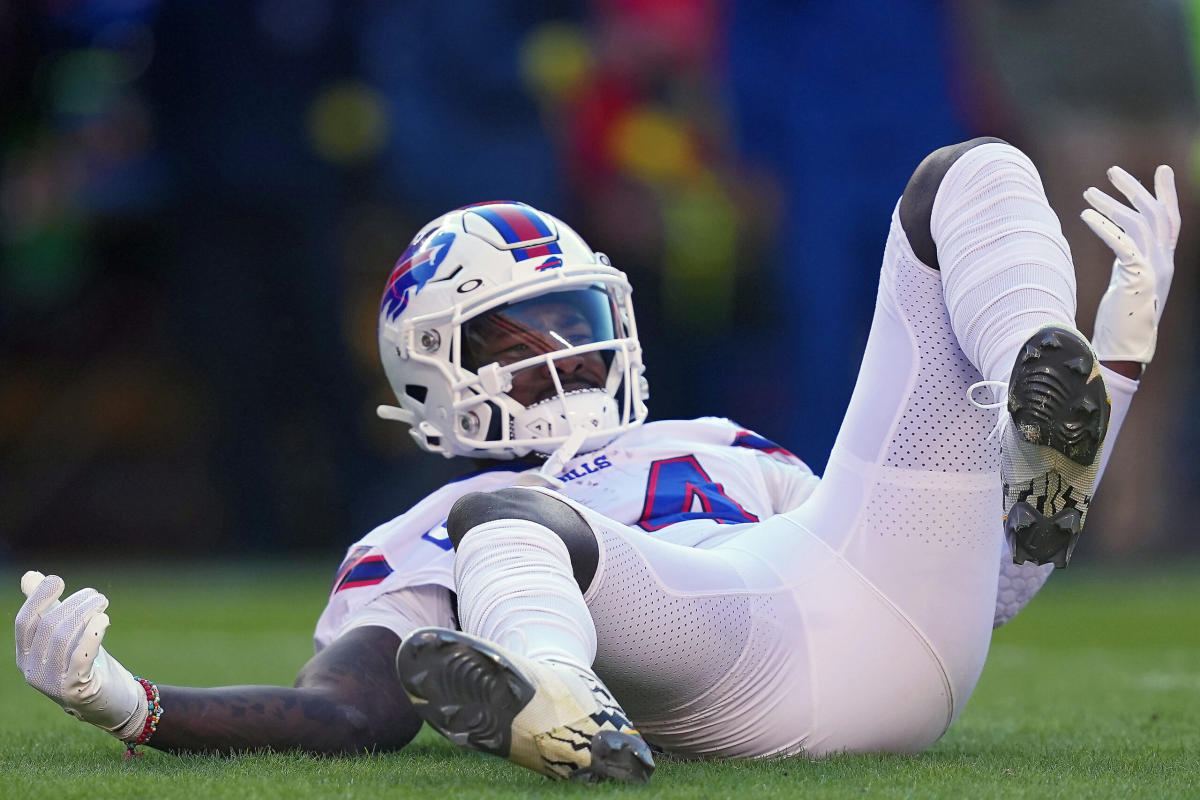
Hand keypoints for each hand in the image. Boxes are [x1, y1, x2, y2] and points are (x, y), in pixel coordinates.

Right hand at [15, 572, 145, 740]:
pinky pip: (79, 659)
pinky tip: (104, 620)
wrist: (112, 700)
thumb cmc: (88, 663)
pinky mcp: (75, 691)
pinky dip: (91, 635)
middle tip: (97, 597)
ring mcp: (51, 684)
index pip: (25, 621)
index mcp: (27, 655)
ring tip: (103, 603)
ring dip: (86, 613)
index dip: (38, 598)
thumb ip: (48, 608)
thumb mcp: (67, 634)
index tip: (58, 580)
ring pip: (63, 638)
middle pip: (49, 626)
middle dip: (74, 604)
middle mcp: (33, 670)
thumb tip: (30, 576)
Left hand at [1081, 164, 1179, 365]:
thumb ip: (1129, 257)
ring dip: (1111, 205)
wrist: (1124, 350)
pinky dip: (1104, 227)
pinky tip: (1086, 216)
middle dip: (1134, 189)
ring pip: (1138, 223)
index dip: (1166, 193)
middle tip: (1111, 171)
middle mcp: (1164, 262)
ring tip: (1087, 194)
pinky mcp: (1138, 279)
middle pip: (1156, 213)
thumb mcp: (1129, 280)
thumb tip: (1119, 236)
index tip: (1161, 169)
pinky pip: (1122, 244)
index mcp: (1164, 261)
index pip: (1171, 219)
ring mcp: (1154, 270)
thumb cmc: (1121, 320)